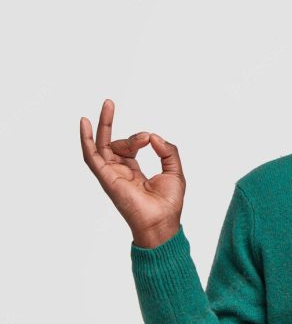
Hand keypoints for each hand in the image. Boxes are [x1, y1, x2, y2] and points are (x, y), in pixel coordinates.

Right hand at [80, 99, 185, 247]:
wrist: (162, 222)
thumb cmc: (168, 203)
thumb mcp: (174, 171)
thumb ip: (167, 151)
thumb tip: (153, 136)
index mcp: (134, 172)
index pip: (130, 148)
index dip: (140, 137)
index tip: (151, 139)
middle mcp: (119, 172)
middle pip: (111, 143)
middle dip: (108, 122)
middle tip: (109, 101)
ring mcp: (111, 174)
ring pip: (102, 145)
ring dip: (107, 125)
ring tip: (110, 105)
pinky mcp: (107, 177)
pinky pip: (92, 156)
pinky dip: (86, 139)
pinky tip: (84, 122)